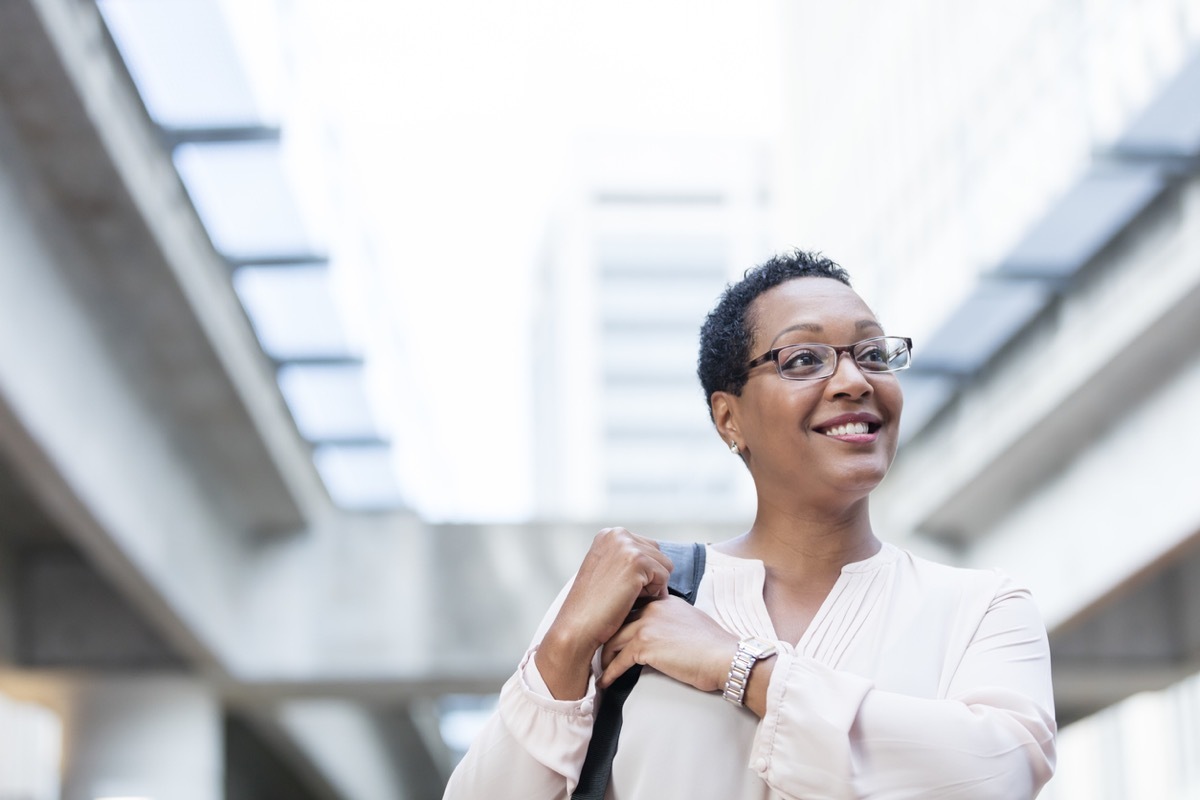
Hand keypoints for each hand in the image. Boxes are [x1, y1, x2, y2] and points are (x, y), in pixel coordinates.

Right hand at [537, 528, 673, 698]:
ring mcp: (626, 545)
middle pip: (658, 553)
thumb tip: (662, 563)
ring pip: (664, 564)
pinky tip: (632, 600)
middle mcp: (617, 534)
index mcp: (609, 534)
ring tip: (629, 597)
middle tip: (627, 594)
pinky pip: (664, 576)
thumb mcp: (608, 571)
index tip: (621, 587)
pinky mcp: (637, 560)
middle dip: (650, 577)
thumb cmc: (594, 606)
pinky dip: (655, 593)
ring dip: (653, 586)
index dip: (643, 572)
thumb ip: (627, 559)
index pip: (647, 547)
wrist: (578, 625)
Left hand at [598, 595, 738, 692]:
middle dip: (606, 639)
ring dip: (604, 657)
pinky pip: (618, 661)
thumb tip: (660, 635)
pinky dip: (609, 673)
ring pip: (612, 640)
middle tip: (599, 654)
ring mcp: (646, 625)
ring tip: (600, 669)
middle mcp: (652, 608)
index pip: (632, 608)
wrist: (724, 657)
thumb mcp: (691, 621)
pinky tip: (604, 682)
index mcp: (664, 601)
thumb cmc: (714, 646)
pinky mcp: (644, 645)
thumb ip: (671, 621)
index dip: (620, 623)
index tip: (611, 634)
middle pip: (618, 622)